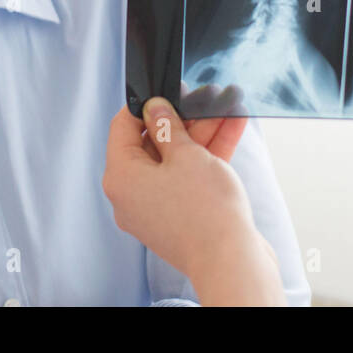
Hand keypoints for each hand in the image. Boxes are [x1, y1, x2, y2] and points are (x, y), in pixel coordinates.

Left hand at [103, 98, 284, 304]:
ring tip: (225, 106)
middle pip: (153, 143)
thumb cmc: (204, 211)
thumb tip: (155, 107)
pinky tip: (231, 128)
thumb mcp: (185, 154)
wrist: (232, 261)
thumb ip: (168, 125)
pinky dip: (207, 156)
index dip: (145, 105)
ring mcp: (156, 206)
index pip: (122, 128)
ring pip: (176, 159)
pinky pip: (188, 177)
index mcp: (120, 177)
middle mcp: (132, 194)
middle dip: (184, 118)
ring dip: (202, 133)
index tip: (167, 91)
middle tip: (202, 97)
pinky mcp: (179, 216)